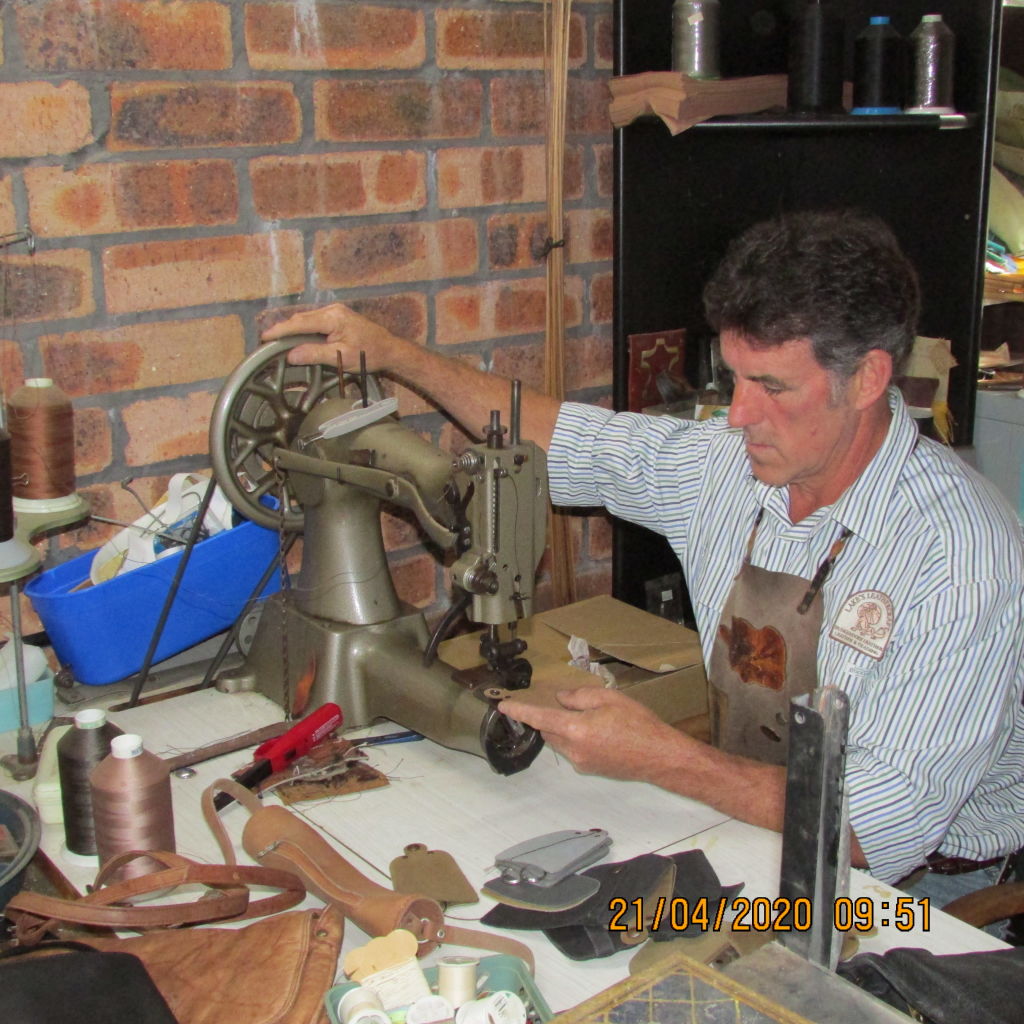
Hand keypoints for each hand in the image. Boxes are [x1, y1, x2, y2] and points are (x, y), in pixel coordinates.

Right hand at [260, 303, 410, 371]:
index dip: (280, 330)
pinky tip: (298, 337)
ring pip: (307, 319)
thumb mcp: (340, 358)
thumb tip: (291, 355)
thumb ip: (314, 354)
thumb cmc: (369, 354)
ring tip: (279, 340)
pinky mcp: (338, 316)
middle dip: (284, 329)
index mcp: (332, 318)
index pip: (299, 324)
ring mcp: (335, 311)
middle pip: (301, 319)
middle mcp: (332, 310)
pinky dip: (304, 328)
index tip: (265, 337)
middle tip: (267, 341)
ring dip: (293, 329)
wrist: (389, 349)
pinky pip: (315, 320)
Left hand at [499, 686, 680, 782]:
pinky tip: (600, 732)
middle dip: (551, 718)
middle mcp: (573, 749)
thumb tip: (561, 699)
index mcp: (575, 729)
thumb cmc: (638, 724)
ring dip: (564, 729)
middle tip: (568, 705)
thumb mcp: (609, 699)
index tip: (503, 707)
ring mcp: (581, 763)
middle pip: (549, 731)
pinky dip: (577, 739)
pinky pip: (574, 751)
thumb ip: (579, 697)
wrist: (660, 756)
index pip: (539, 718)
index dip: (519, 712)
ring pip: (560, 742)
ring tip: (589, 718)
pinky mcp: (590, 769)